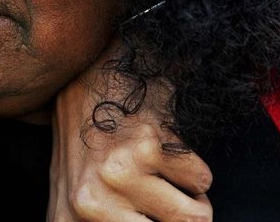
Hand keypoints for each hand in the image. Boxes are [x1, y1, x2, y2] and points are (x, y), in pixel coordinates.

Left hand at [48, 41, 212, 221]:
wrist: (97, 71)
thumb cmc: (90, 137)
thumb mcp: (75, 192)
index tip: (152, 215)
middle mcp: (86, 208)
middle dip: (179, 218)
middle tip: (156, 190)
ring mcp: (114, 178)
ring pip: (197, 217)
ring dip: (190, 192)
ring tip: (157, 163)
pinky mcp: (145, 149)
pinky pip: (203, 179)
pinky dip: (194, 162)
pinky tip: (161, 137)